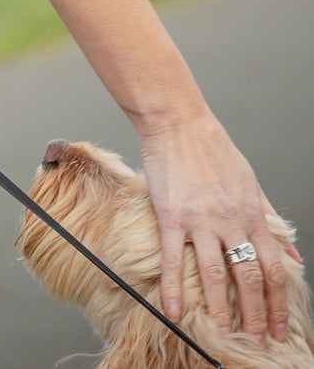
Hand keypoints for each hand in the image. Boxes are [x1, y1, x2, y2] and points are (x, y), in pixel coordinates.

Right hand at [139, 115, 297, 342]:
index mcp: (253, 215)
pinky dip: (173, 288)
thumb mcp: (252, 183)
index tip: (281, 329)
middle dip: (256, 316)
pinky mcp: (171, 214)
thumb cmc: (213, 148)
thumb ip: (270, 221)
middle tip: (257, 343)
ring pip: (214, 275)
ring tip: (221, 334)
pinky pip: (171, 258)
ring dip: (220, 309)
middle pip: (249, 279)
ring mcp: (200, 220)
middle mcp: (231, 222)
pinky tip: (173, 310)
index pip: (274, 270)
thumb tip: (293, 254)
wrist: (178, 122)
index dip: (279, 304)